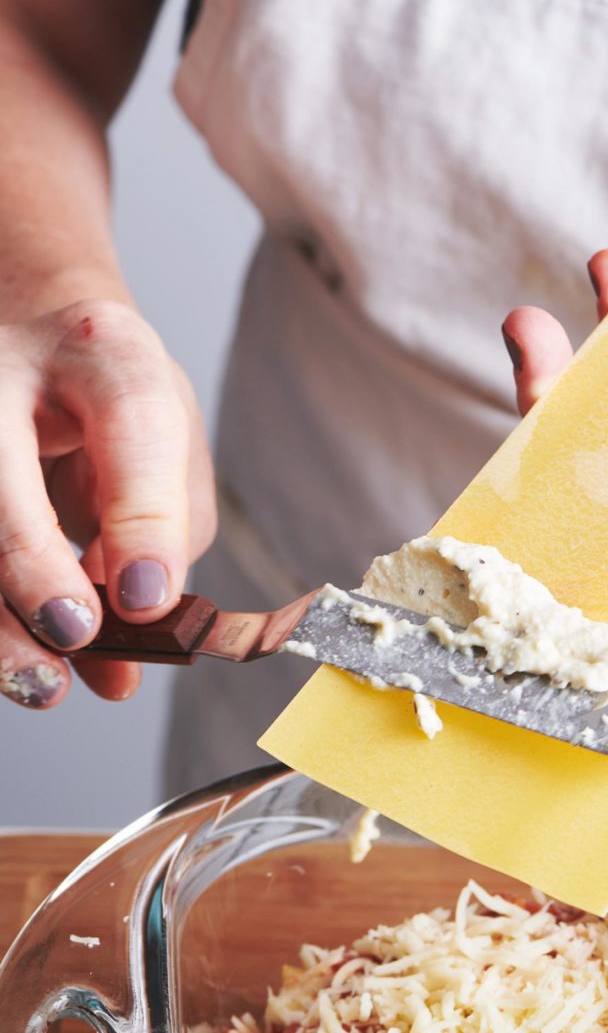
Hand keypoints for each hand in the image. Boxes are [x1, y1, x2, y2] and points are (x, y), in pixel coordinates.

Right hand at [0, 298, 214, 708]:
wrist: (41, 364)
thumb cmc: (109, 411)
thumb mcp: (167, 454)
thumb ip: (165, 536)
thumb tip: (130, 643)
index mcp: (101, 350)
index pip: (130, 416)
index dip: (143, 517)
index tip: (149, 603)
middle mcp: (7, 366)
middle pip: (4, 477)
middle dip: (36, 573)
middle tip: (75, 639)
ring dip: (0, 621)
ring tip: (41, 681)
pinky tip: (19, 661)